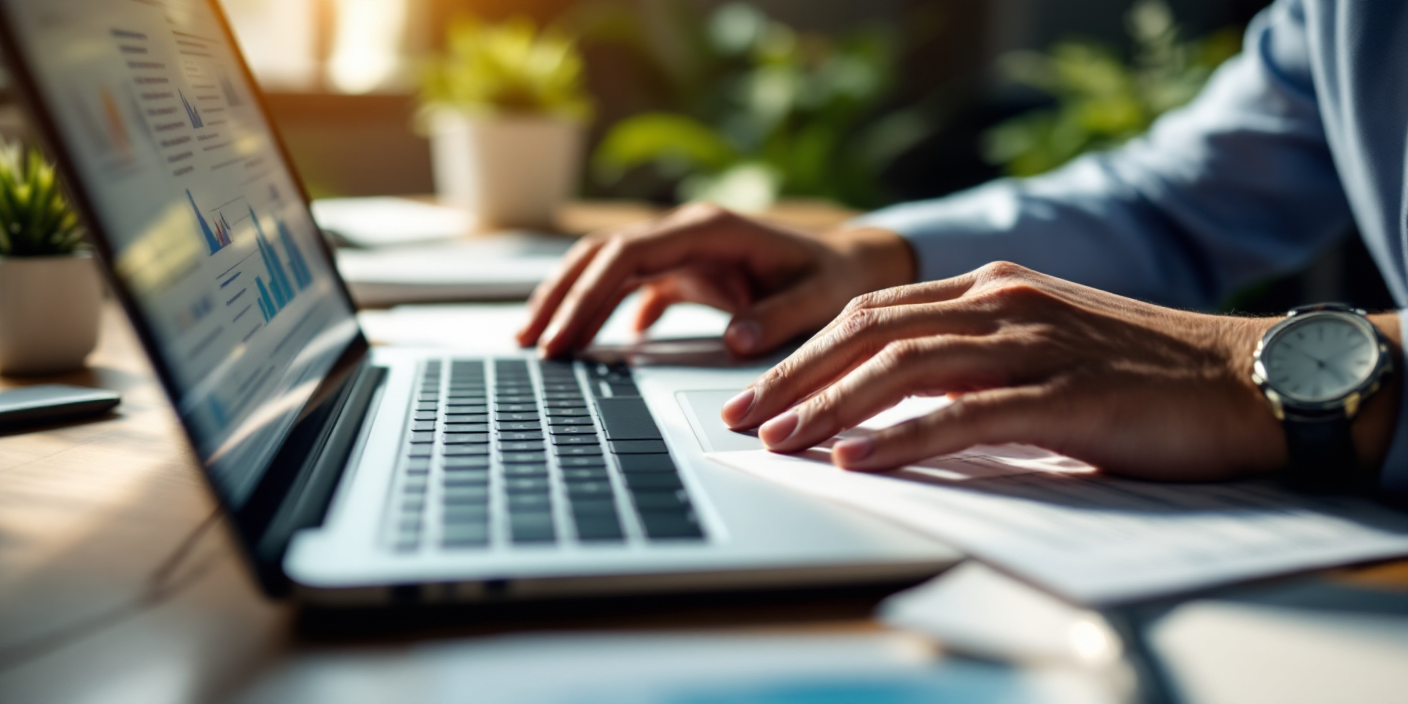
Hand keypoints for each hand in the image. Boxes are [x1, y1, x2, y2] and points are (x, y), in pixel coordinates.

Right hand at [517, 203, 914, 357]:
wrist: (851, 264)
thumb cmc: (835, 279)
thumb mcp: (819, 300)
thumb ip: (779, 318)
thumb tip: (736, 341)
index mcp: (709, 230)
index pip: (627, 255)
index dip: (587, 295)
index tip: (561, 336)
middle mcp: (686, 232)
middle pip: (602, 255)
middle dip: (561, 296)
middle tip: (532, 344)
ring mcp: (682, 250)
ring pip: (607, 266)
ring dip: (571, 300)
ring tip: (540, 342)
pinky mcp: (684, 271)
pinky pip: (629, 284)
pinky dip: (602, 308)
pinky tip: (587, 344)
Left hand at [721, 262, 1400, 480]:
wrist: (1245, 380)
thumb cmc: (1138, 376)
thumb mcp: (1037, 353)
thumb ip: (968, 365)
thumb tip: (890, 404)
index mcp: (990, 290)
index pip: (870, 312)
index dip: (803, 351)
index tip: (754, 389)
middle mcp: (1001, 304)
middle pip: (867, 331)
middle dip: (793, 376)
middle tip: (740, 416)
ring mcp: (1032, 344)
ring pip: (902, 367)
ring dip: (829, 406)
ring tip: (778, 439)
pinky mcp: (1066, 395)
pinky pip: (964, 415)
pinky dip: (902, 439)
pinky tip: (856, 460)